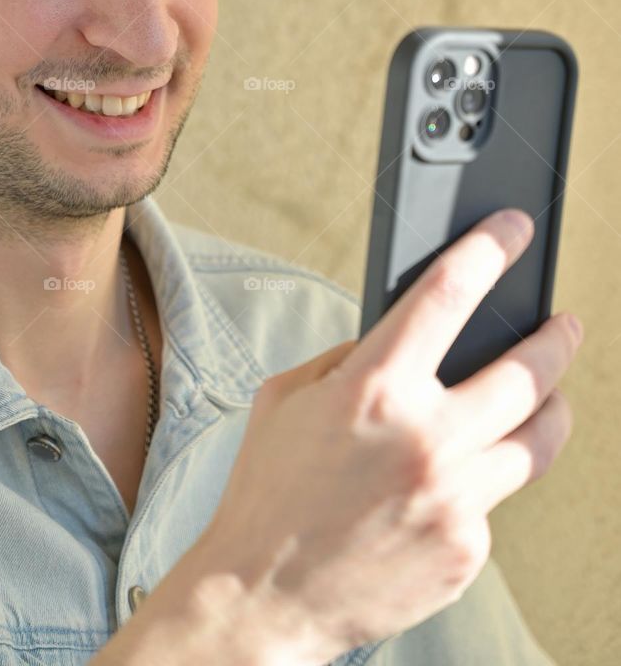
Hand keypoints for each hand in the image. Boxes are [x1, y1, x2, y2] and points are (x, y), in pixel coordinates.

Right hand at [191, 209, 581, 663]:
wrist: (262, 596)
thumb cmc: (269, 491)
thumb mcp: (287, 398)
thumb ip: (349, 360)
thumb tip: (400, 340)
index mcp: (373, 388)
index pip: (449, 294)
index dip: (489, 251)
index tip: (514, 231)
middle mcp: (424, 439)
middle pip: (525, 372)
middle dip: (555, 340)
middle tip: (564, 325)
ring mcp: (453, 499)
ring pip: (537, 440)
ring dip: (552, 408)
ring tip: (554, 395)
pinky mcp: (466, 550)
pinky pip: (494, 501)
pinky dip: (482, 482)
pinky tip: (457, 482)